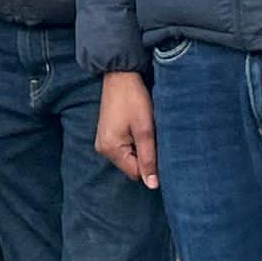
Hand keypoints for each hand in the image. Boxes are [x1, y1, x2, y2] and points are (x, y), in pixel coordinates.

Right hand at [93, 69, 158, 185]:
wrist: (120, 76)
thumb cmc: (133, 100)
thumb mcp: (145, 130)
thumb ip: (149, 158)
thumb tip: (152, 185)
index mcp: (111, 149)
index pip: (136, 173)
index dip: (151, 164)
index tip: (158, 146)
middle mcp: (103, 149)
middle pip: (131, 166)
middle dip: (145, 155)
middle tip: (153, 135)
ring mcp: (103, 142)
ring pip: (129, 156)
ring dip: (140, 147)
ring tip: (145, 129)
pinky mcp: (106, 134)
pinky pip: (124, 148)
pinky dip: (134, 141)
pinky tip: (138, 127)